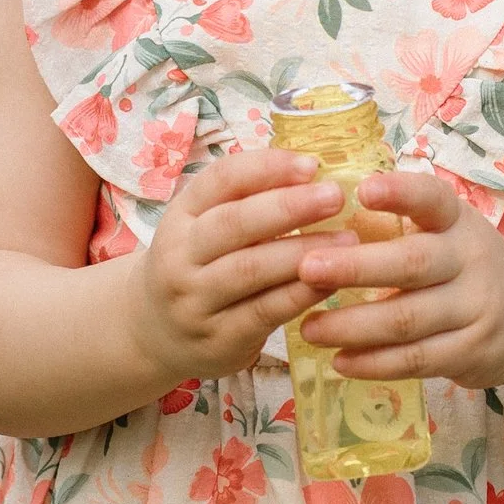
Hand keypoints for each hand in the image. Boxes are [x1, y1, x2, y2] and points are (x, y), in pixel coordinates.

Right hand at [129, 149, 358, 381]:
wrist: (154, 331)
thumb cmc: (197, 265)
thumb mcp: (202, 227)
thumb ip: (245, 201)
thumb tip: (309, 171)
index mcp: (180, 215)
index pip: (220, 181)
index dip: (265, 169)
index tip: (310, 164)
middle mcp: (179, 255)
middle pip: (233, 223)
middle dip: (288, 206)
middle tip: (335, 196)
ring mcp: (195, 300)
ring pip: (251, 269)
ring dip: (303, 251)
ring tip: (349, 240)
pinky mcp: (218, 339)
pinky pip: (265, 312)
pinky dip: (300, 294)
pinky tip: (331, 281)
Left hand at [293, 170, 503, 389]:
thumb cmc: (463, 263)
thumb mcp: (445, 230)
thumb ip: (397, 223)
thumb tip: (312, 214)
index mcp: (457, 220)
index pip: (432, 199)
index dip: (400, 193)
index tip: (361, 189)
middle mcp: (471, 260)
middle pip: (413, 264)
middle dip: (356, 267)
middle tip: (306, 268)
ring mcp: (476, 309)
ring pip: (409, 320)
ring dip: (353, 326)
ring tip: (309, 328)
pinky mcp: (473, 353)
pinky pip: (417, 360)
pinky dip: (375, 363)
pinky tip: (339, 361)